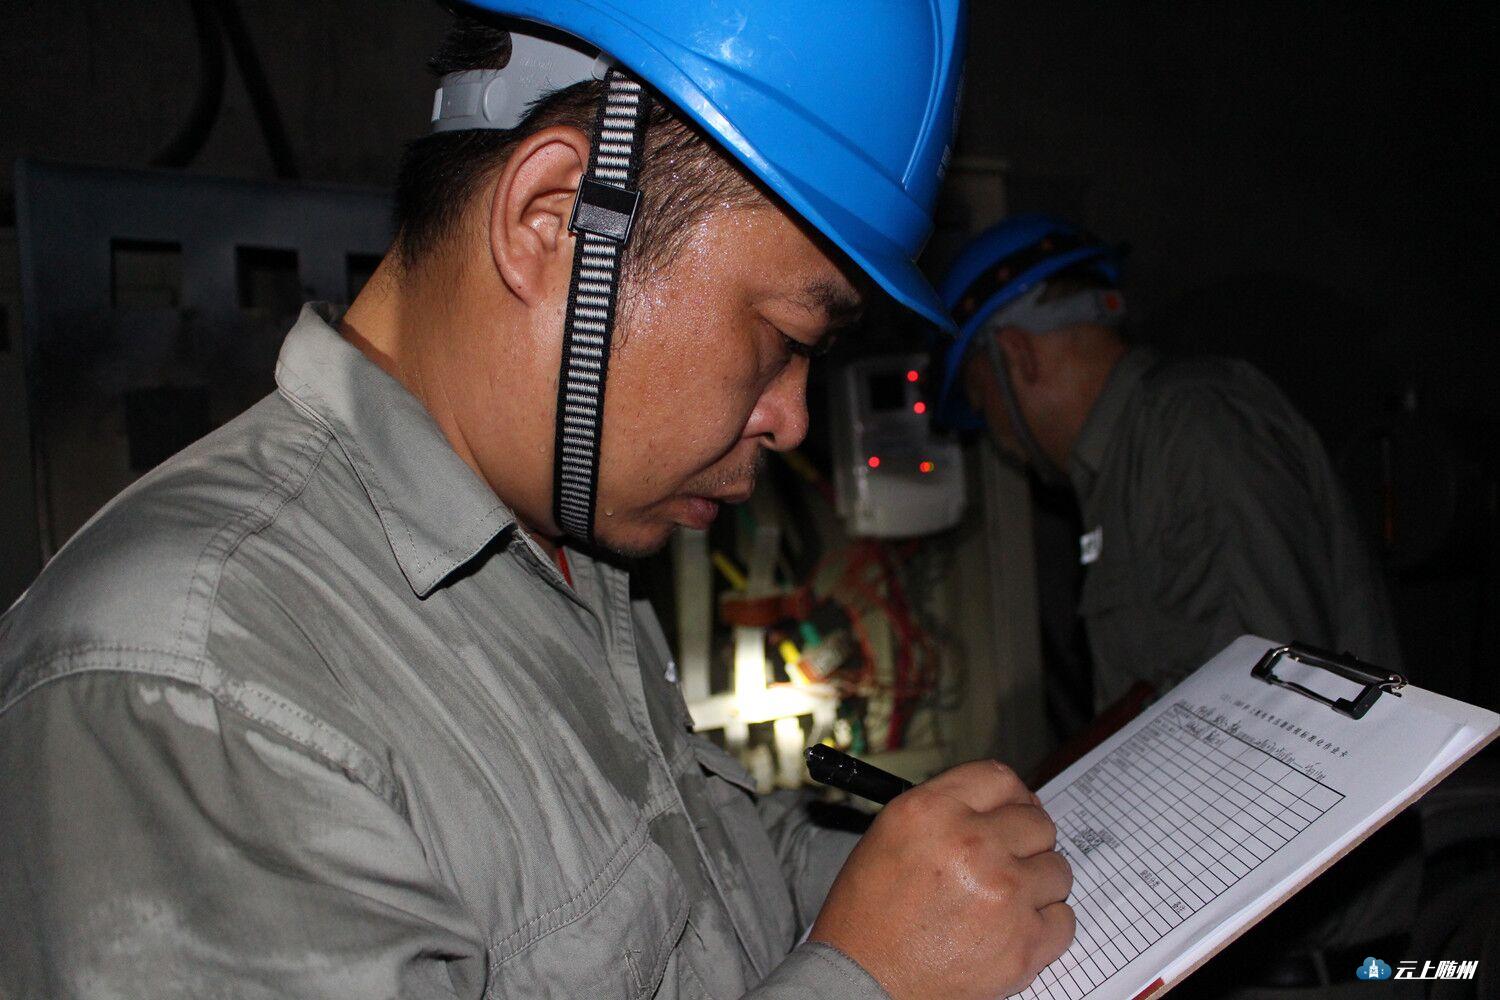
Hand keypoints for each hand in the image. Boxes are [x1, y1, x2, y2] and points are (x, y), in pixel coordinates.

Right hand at [809, 760, 1073, 998]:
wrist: (862, 982)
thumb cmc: (867, 915)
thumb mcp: (889, 835)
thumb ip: (946, 811)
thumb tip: (1000, 808)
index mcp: (932, 811)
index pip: (1000, 778)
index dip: (1012, 796)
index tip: (1014, 811)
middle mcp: (972, 844)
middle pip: (1038, 822)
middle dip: (1025, 842)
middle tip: (1005, 863)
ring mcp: (1004, 894)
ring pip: (1057, 870)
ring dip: (1036, 884)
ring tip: (1002, 902)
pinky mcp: (1024, 943)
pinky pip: (1064, 919)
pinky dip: (1044, 926)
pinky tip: (1011, 930)